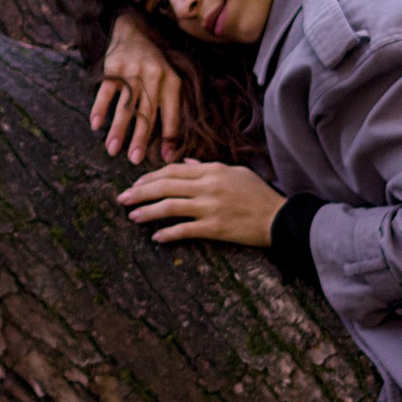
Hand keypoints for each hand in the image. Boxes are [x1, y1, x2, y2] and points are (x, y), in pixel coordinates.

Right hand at [93, 13, 184, 163]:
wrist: (133, 30)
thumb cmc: (153, 65)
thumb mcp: (168, 80)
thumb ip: (170, 110)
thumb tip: (169, 150)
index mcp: (171, 81)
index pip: (172, 113)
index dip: (169, 136)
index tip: (165, 158)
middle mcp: (153, 76)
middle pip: (146, 113)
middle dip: (140, 139)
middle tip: (134, 160)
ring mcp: (132, 71)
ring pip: (125, 106)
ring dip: (118, 130)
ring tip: (112, 150)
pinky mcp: (113, 67)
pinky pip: (106, 91)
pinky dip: (100, 108)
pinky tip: (95, 124)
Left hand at [118, 158, 283, 249]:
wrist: (278, 217)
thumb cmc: (258, 194)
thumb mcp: (235, 172)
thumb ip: (208, 167)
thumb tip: (187, 164)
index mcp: (211, 170)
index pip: (172, 170)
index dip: (150, 176)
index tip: (136, 183)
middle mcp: (207, 186)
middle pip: (165, 186)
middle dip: (140, 192)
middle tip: (122, 198)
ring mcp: (210, 207)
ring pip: (169, 207)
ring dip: (147, 212)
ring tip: (132, 216)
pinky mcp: (214, 228)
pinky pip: (184, 230)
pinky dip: (168, 233)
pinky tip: (156, 237)